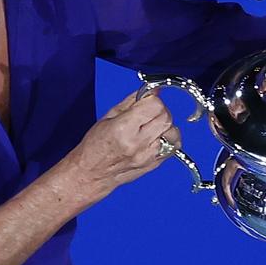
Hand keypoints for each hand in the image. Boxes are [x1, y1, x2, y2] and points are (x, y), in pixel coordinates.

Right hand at [64, 90, 179, 201]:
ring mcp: (148, 156)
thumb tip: (151, 91)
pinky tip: (155, 138)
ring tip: (151, 127)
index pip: (155, 105)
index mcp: (123, 128)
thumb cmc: (95, 146)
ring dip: (165, 125)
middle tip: (149, 112)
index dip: (153, 99)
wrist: (92, 173)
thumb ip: (133, 102)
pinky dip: (167, 139)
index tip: (148, 100)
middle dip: (160, 110)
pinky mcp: (154, 164)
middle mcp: (138, 143)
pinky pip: (173, 146)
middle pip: (166, 118)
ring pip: (173, 132)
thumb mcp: (109, 116)